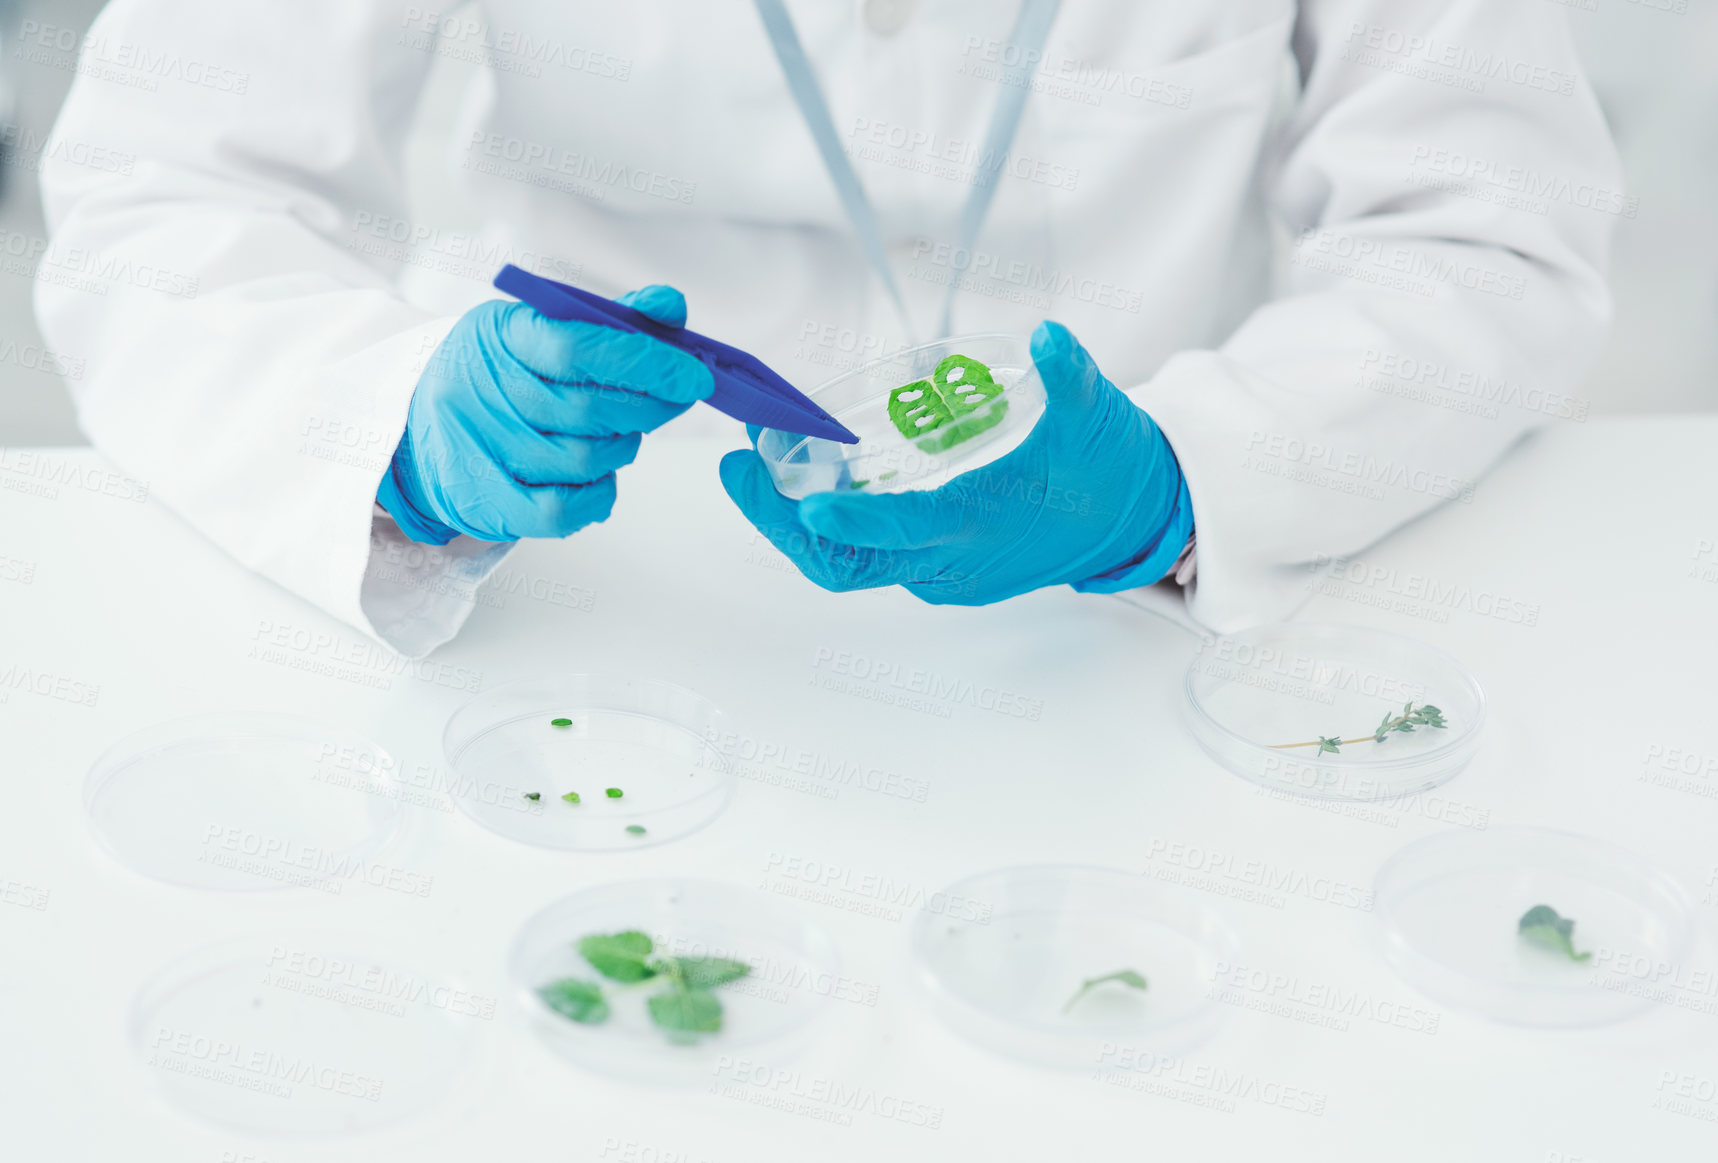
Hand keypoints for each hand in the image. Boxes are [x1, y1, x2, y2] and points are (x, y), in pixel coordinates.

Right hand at [377, 287, 711, 543]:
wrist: (414, 423)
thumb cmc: (497, 373)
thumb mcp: (540, 328)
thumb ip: (610, 320)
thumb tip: (671, 305)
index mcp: (498, 335)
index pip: (579, 347)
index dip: (646, 362)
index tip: (692, 373)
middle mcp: (478, 391)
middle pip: (588, 411)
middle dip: (648, 408)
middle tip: (669, 400)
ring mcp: (476, 450)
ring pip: (582, 460)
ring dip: (622, 449)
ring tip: (619, 434)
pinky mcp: (482, 501)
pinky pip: (560, 511)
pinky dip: (597, 495)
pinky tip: (601, 477)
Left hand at [719, 321, 1191, 602]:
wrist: (1134, 521)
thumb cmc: (1111, 470)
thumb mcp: (1096, 415)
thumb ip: (1071, 376)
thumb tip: (1048, 337)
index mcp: (984, 524)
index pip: (905, 531)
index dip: (853, 518)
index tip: (806, 499)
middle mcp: (953, 562)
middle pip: (848, 561)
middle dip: (784, 521)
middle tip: (738, 468)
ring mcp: (942, 571)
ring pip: (851, 563)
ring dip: (797, 523)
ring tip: (754, 469)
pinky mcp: (939, 568)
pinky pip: (870, 556)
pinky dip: (832, 524)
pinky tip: (807, 481)